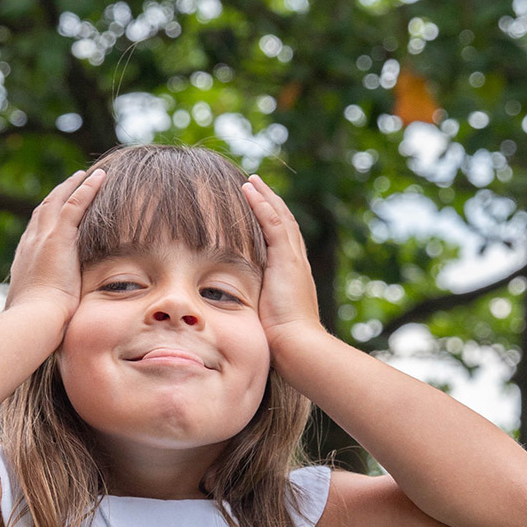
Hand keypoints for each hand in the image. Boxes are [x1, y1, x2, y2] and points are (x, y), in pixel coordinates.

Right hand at [6, 168, 105, 313]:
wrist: (33, 320)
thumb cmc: (38, 325)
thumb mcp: (41, 311)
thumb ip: (48, 307)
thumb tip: (56, 319)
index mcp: (25, 261)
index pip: (36, 232)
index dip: (47, 219)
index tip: (57, 214)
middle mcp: (30, 243)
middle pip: (43, 210)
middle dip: (57, 196)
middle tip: (71, 183)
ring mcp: (43, 237)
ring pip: (58, 201)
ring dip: (73, 186)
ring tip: (86, 175)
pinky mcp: (58, 236)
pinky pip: (75, 204)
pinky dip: (87, 188)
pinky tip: (99, 177)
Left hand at [240, 174, 323, 352]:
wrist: (297, 345)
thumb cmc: (278, 342)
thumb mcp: (262, 319)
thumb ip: (252, 308)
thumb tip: (230, 312)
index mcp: (291, 276)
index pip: (281, 241)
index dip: (270, 223)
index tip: (257, 210)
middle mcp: (296, 263)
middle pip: (285, 223)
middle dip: (270, 203)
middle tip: (256, 185)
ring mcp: (293, 259)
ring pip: (280, 217)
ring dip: (265, 197)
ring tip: (251, 180)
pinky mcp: (287, 259)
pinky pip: (273, 223)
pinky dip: (262, 204)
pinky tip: (249, 189)